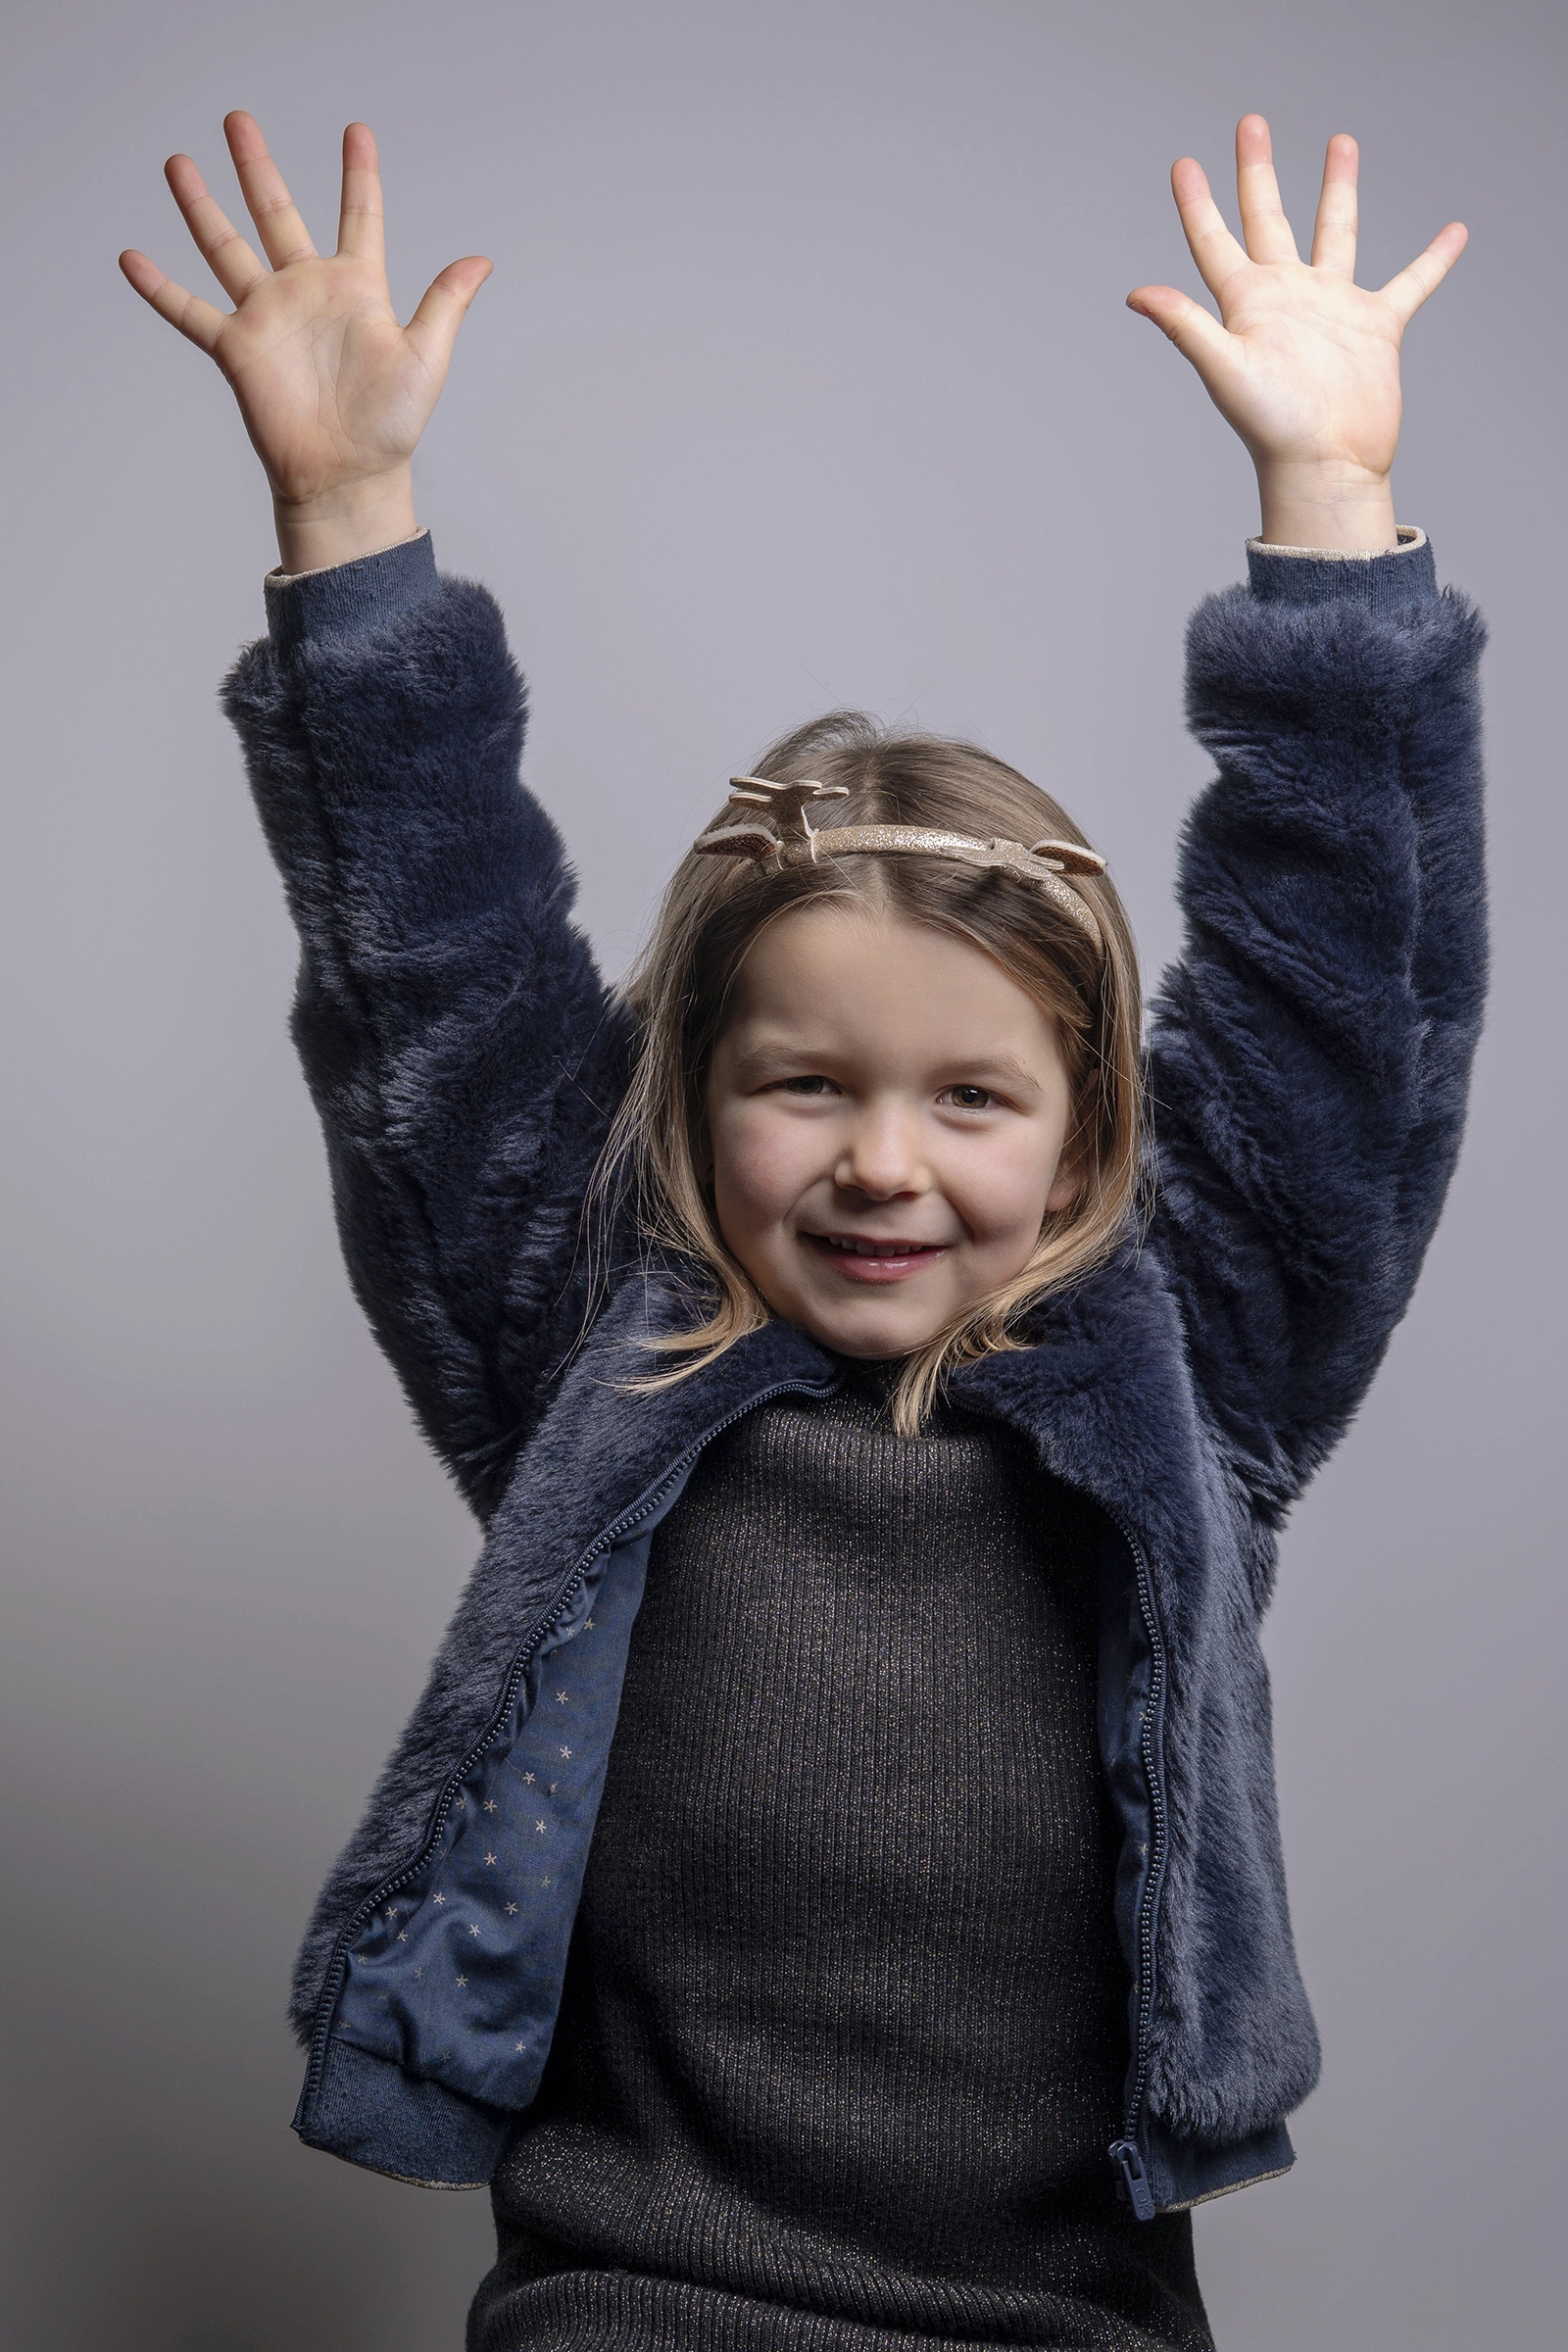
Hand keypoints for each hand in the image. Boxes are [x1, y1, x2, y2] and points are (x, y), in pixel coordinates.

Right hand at [120, 114, 490, 570]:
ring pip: (226, 247)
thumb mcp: (427, 358)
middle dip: (256, 166)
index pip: (359, 217)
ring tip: (179, 163)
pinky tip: (132, 258)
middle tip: (237, 119)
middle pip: (275, 213)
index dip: (359, 175)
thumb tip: (481, 260)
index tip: (356, 132)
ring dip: (200, 207)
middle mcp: (307, 291)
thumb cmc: (392, 426)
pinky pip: (189, 312)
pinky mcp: (237, 349)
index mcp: (357, 287)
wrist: (348, 476)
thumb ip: (444, 303)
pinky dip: (159, 288)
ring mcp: (268, 316)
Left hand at [1127, 115, 1466, 549]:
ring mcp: (1332, 308)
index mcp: (1247, 303)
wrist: (1326, 467)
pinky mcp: (1376, 328)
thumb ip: (1186, 325)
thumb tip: (1136, 294)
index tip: (1184, 164)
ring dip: (1337, 189)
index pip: (1215, 241)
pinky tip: (1454, 232)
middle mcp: (1286, 297)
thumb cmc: (1272, 428)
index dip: (1197, 204)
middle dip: (1258, 172)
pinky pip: (1410, 282)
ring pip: (1335, 232)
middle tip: (1251, 123)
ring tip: (1341, 142)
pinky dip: (1433, 260)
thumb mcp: (1225, 368)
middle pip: (1268, 218)